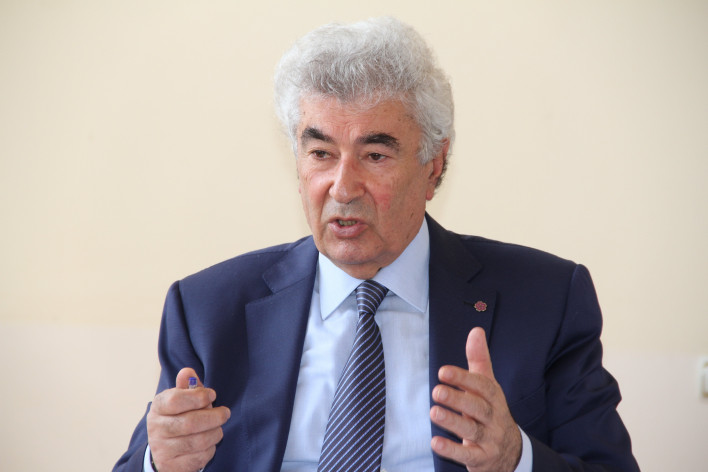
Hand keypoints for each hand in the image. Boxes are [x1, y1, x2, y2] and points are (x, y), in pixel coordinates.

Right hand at [147, 368, 230, 471]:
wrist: (165, 451)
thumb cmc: (178, 417)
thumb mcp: (180, 399)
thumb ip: (186, 386)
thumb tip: (188, 371)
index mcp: (157, 407)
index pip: (175, 400)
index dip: (198, 396)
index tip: (212, 395)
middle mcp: (156, 429)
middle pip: (190, 423)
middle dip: (213, 416)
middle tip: (225, 412)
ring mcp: (163, 450)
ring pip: (198, 441)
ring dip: (215, 432)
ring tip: (218, 427)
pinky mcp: (173, 467)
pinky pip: (200, 457)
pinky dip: (210, 448)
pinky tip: (210, 442)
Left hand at [430, 327, 521, 471]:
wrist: (510, 453)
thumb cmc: (491, 412)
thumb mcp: (487, 386)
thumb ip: (479, 360)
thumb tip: (476, 330)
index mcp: (494, 398)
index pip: (483, 387)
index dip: (464, 378)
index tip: (443, 371)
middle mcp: (494, 418)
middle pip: (478, 408)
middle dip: (458, 399)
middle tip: (437, 391)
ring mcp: (489, 440)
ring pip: (471, 431)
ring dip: (452, 422)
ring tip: (434, 412)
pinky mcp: (481, 459)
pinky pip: (467, 456)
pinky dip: (451, 450)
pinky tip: (435, 442)